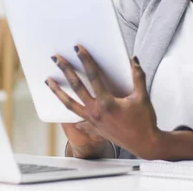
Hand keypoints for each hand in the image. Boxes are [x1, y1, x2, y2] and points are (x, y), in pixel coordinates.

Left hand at [46, 45, 162, 159]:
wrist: (144, 143)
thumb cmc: (144, 121)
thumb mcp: (142, 96)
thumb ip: (137, 76)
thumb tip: (133, 59)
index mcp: (107, 103)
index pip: (93, 76)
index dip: (86, 60)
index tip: (78, 49)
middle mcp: (96, 112)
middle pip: (76, 87)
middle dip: (66, 70)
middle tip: (56, 58)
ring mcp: (92, 121)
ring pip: (69, 104)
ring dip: (58, 91)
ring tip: (48, 81)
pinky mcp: (92, 127)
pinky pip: (76, 117)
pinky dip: (68, 110)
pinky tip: (61, 103)